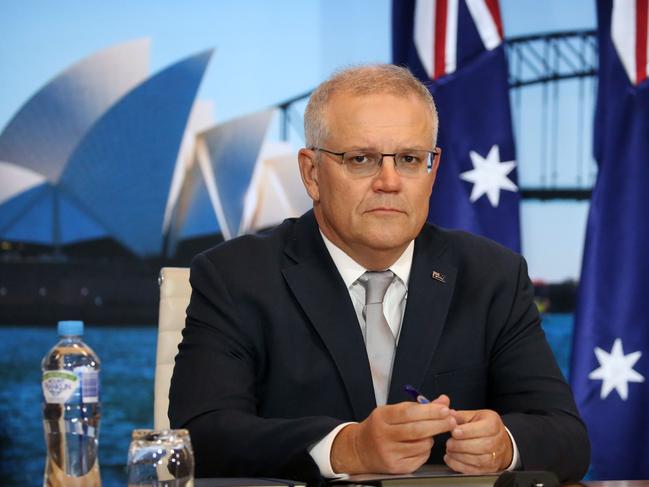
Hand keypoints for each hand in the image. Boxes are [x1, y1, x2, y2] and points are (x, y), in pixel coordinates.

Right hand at [331, 395, 456, 473]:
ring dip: (432, 438)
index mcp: (381, 417)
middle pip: (417, 430)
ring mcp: (389, 453)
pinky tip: (421, 445)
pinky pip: (420, 457)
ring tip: (430, 432)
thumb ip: (418, 406)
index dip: (429, 410)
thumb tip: (443, 401)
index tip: (444, 408)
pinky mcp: (396, 467)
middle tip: (451, 420)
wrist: (360, 450)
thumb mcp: (392, 411)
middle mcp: (383, 436)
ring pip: (421, 445)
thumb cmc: (379, 427)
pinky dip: (425, 450)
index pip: (409, 412)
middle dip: (438, 424)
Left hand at [444, 409, 512, 473]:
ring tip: (449, 450)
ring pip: (479, 460)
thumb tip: (449, 415)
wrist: (498, 442)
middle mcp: (498, 441)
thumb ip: (460, 416)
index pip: (485, 428)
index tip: (454, 432)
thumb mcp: (474, 416)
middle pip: (483, 445)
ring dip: (460, 456)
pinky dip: (460, 466)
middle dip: (462, 445)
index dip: (468, 431)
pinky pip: (474, 471)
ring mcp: (495, 457)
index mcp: (493, 424)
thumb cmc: (483, 426)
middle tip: (449, 443)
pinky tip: (451, 459)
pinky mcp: (489, 469)